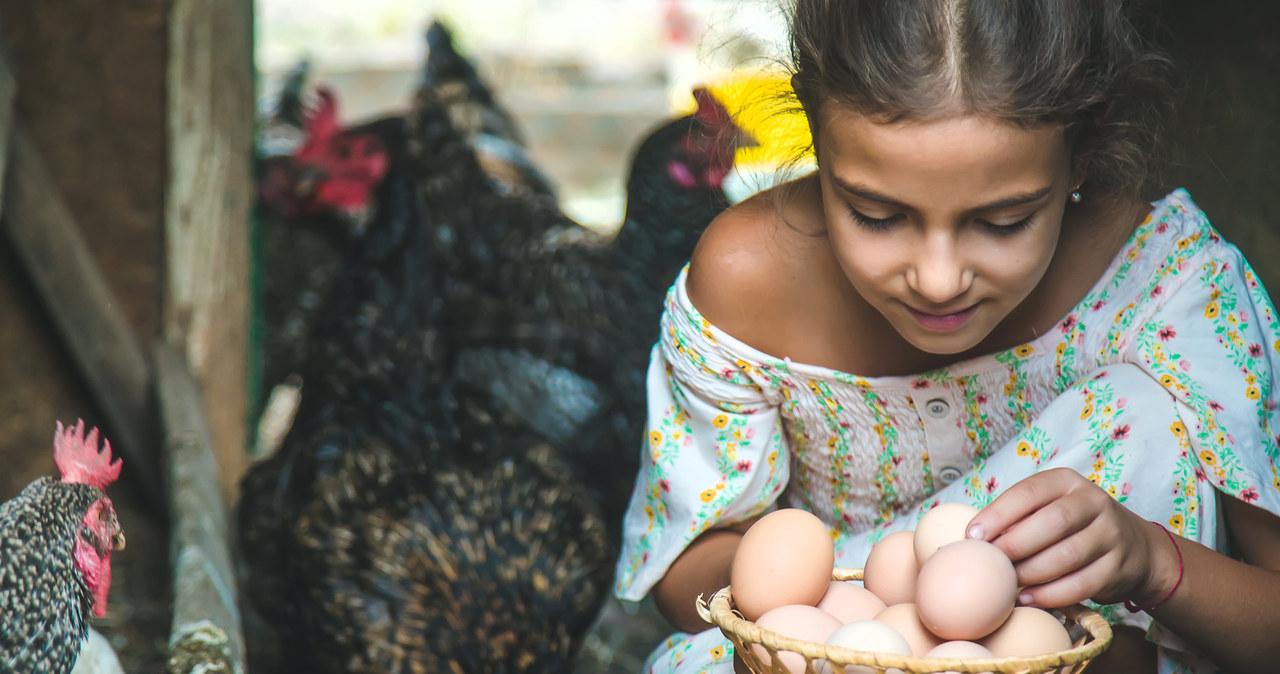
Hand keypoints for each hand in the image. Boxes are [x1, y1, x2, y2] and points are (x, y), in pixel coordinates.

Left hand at [965, 467, 1178, 607]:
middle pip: (1052, 522)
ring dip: (1032, 572)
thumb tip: (973, 539)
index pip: (1028, 492)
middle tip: (991, 562)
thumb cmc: (1071, 527)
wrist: (1134, 548)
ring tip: (1008, 584)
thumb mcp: (1048, 508)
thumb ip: (1017, 518)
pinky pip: (1082, 583)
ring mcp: (1111, 534)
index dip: (998, 514)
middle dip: (1015, 544)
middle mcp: (1093, 502)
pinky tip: (1029, 598)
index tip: (973, 535)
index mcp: (1066, 481)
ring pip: (1068, 555)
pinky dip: (1051, 594)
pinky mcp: (1119, 566)